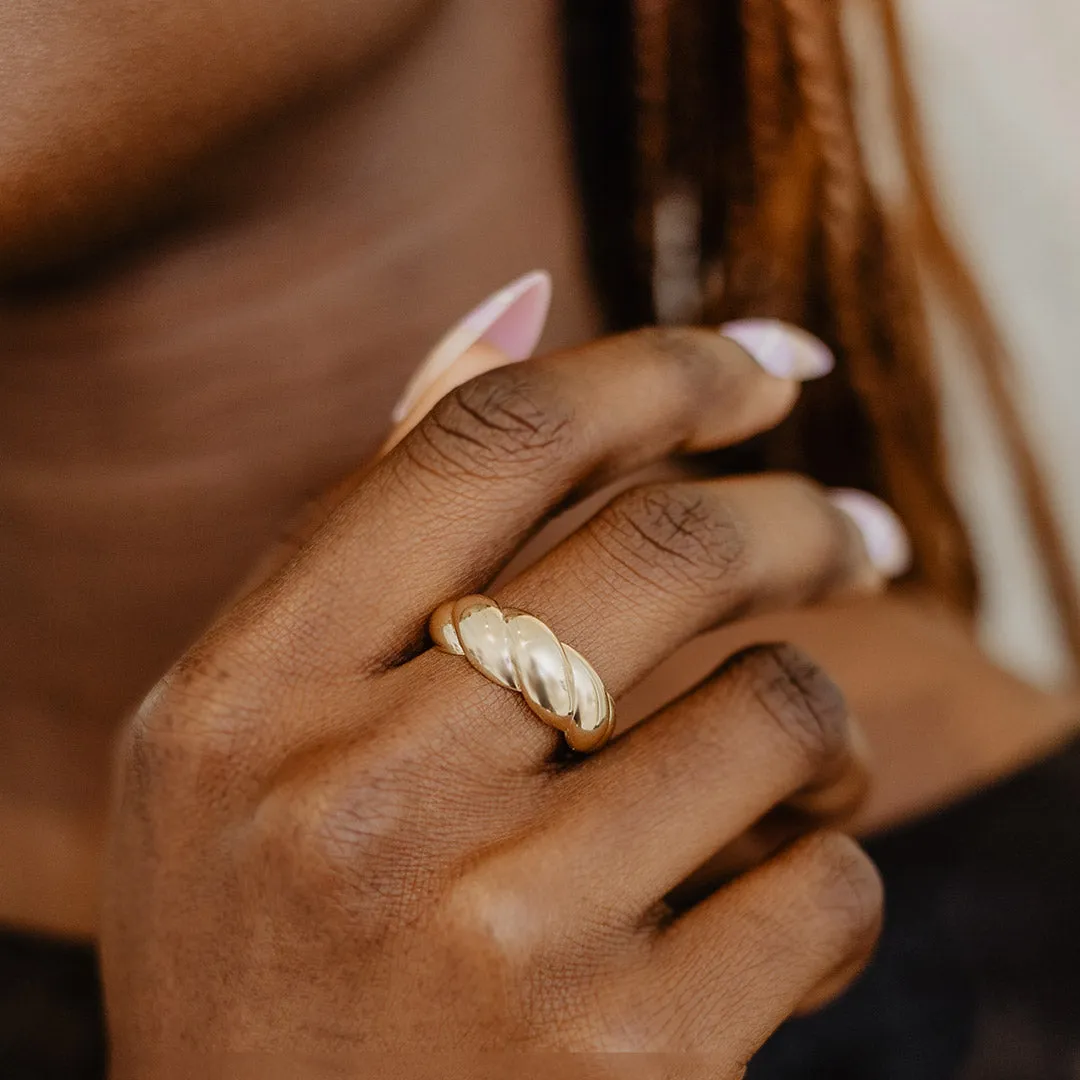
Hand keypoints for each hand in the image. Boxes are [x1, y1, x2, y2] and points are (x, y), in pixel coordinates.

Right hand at [102, 324, 892, 1072]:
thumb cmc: (266, 951)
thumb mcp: (247, 741)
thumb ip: (373, 522)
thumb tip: (517, 296)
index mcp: (244, 699)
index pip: (490, 441)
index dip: (658, 368)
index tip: (770, 361)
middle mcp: (357, 803)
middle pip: (665, 548)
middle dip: (801, 518)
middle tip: (862, 529)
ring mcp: (499, 939)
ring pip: (775, 711)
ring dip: (821, 717)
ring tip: (801, 760)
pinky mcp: (631, 1063)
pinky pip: (825, 888)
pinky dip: (828, 869)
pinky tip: (767, 908)